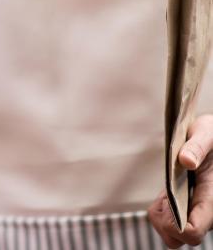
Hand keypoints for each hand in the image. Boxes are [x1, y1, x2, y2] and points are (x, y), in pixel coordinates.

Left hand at [149, 115, 212, 247]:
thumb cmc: (211, 134)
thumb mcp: (206, 131)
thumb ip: (197, 145)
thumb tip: (186, 161)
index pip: (192, 231)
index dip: (174, 223)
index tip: (168, 199)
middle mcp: (209, 213)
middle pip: (180, 239)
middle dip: (164, 221)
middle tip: (166, 196)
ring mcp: (200, 214)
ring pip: (173, 235)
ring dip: (163, 218)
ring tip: (168, 193)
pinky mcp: (191, 211)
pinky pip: (170, 224)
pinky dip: (163, 213)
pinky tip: (169, 195)